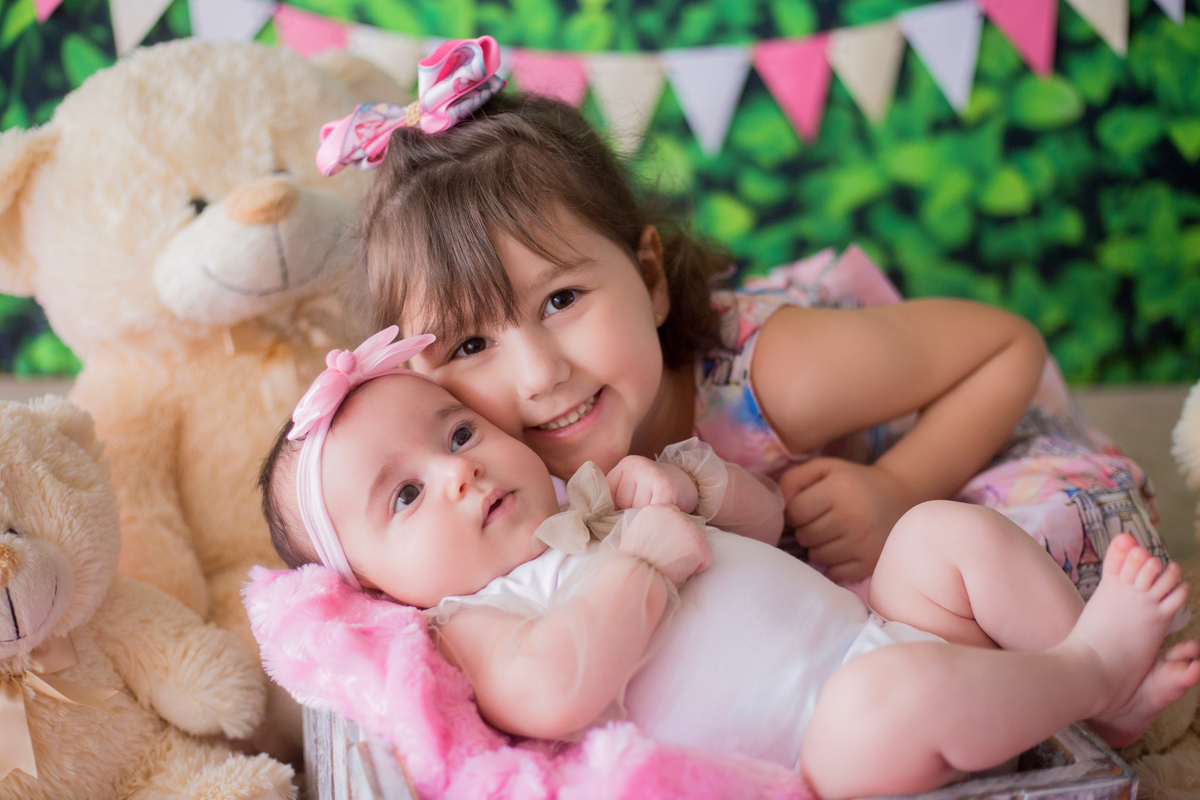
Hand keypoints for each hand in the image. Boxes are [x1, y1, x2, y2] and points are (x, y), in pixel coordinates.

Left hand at [607, 456, 698, 513]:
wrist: (691, 482)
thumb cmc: (657, 491)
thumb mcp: (635, 488)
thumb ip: (617, 499)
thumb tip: (602, 520)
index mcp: (624, 465)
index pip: (608, 496)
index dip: (617, 510)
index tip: (629, 512)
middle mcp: (635, 464)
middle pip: (622, 504)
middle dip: (633, 514)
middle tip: (649, 507)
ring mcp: (649, 473)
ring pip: (635, 510)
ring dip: (646, 516)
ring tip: (657, 508)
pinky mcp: (664, 485)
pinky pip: (651, 511)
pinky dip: (657, 517)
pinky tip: (664, 511)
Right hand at [619, 504, 711, 586]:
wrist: (636, 578)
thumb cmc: (635, 564)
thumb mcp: (638, 535)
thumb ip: (654, 528)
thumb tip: (667, 535)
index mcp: (655, 509)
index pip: (673, 519)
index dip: (670, 537)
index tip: (660, 548)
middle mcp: (673, 513)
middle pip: (688, 530)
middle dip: (680, 546)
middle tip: (664, 559)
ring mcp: (687, 526)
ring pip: (697, 544)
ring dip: (687, 557)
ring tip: (668, 565)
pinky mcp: (699, 543)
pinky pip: (705, 560)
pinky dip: (695, 569)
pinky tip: (678, 571)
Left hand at [779, 458, 912, 582]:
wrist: (897, 497)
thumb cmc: (851, 482)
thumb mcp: (823, 469)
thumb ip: (792, 480)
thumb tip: (779, 506)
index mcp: (839, 489)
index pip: (795, 512)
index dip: (796, 511)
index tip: (809, 507)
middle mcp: (853, 516)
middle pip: (804, 536)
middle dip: (807, 529)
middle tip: (822, 520)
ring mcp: (863, 543)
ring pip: (816, 557)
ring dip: (818, 547)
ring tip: (833, 533)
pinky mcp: (870, 562)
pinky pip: (834, 573)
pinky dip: (833, 563)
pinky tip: (843, 548)